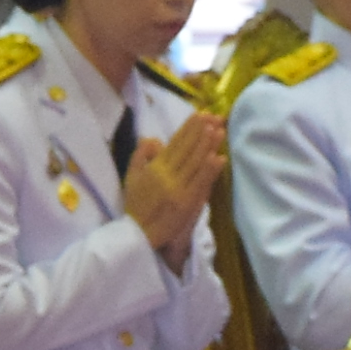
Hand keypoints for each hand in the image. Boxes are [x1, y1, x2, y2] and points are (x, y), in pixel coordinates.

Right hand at [125, 111, 225, 257]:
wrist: (137, 235)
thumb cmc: (135, 205)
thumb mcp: (131, 176)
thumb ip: (141, 155)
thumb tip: (155, 139)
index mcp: (154, 168)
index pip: (175, 143)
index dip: (188, 128)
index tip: (200, 114)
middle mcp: (167, 175)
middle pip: (188, 149)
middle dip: (202, 131)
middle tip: (215, 116)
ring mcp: (178, 189)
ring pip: (196, 163)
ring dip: (209, 145)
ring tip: (220, 130)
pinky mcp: (187, 204)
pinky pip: (201, 183)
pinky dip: (210, 170)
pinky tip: (219, 157)